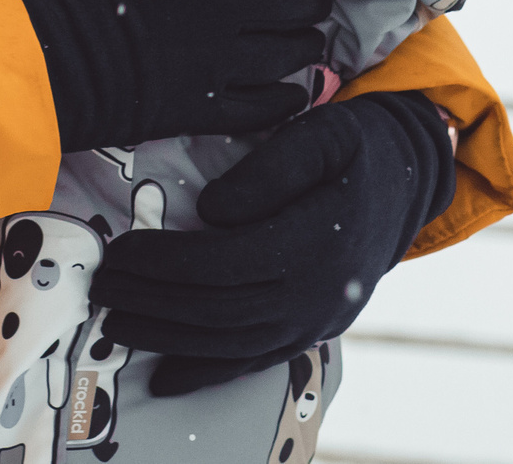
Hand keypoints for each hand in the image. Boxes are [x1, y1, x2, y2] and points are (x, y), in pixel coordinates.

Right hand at [0, 0, 330, 152]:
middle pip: (296, 9)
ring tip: (308, 48)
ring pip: (287, 57)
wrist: (55, 54)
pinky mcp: (204, 108)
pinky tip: (294, 95)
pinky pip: (262, 108)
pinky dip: (285, 101)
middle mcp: (223, 16)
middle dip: (311, 8)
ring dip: (304, 51)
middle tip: (313, 8)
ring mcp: (217, 65)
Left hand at [90, 89, 456, 394]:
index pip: (226, 262)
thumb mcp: (324, 133)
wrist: (409, 182)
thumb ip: (271, 167)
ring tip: (115, 324)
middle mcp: (319, 293)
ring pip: (230, 344)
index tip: (122, 250)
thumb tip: (212, 208)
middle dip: (153, 301)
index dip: (167, 263)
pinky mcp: (312, 333)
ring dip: (167, 340)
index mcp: (319, 240)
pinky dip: (206, 374)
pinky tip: (164, 379)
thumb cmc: (357, 147)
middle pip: (219, 308)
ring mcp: (316, 321)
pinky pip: (254, 362)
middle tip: (102, 286)